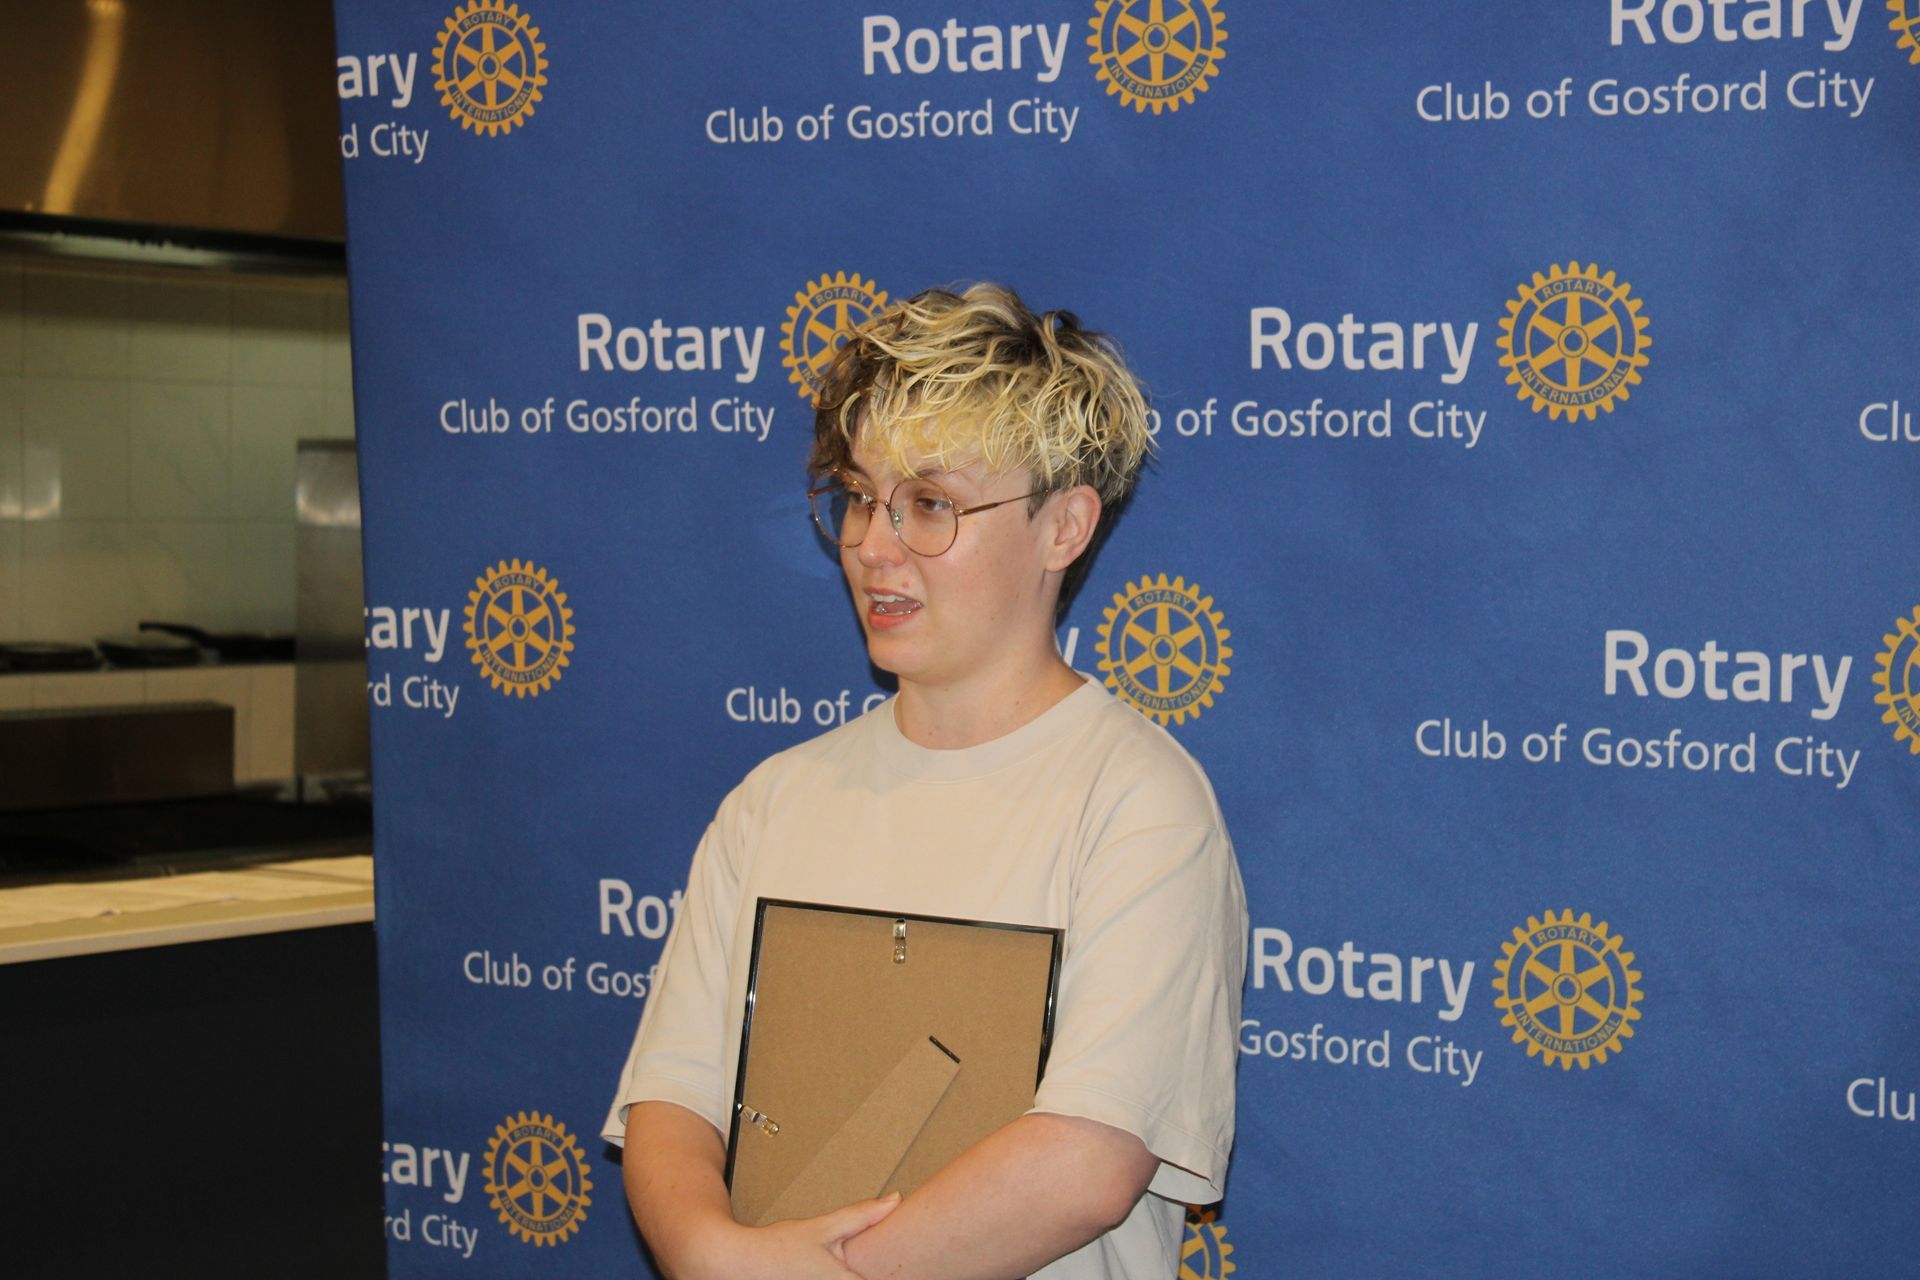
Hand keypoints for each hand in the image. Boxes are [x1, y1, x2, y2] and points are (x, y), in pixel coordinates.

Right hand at [715, 1193, 901, 1279]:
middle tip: (902, 1267)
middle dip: (882, 1273)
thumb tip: (895, 1201)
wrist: (737, 1264)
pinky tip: (837, 1268)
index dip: (904, 1275)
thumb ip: (861, 1216)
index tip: (920, 1269)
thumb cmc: (777, 1249)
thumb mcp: (823, 1228)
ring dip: (862, 1275)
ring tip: (866, 1265)